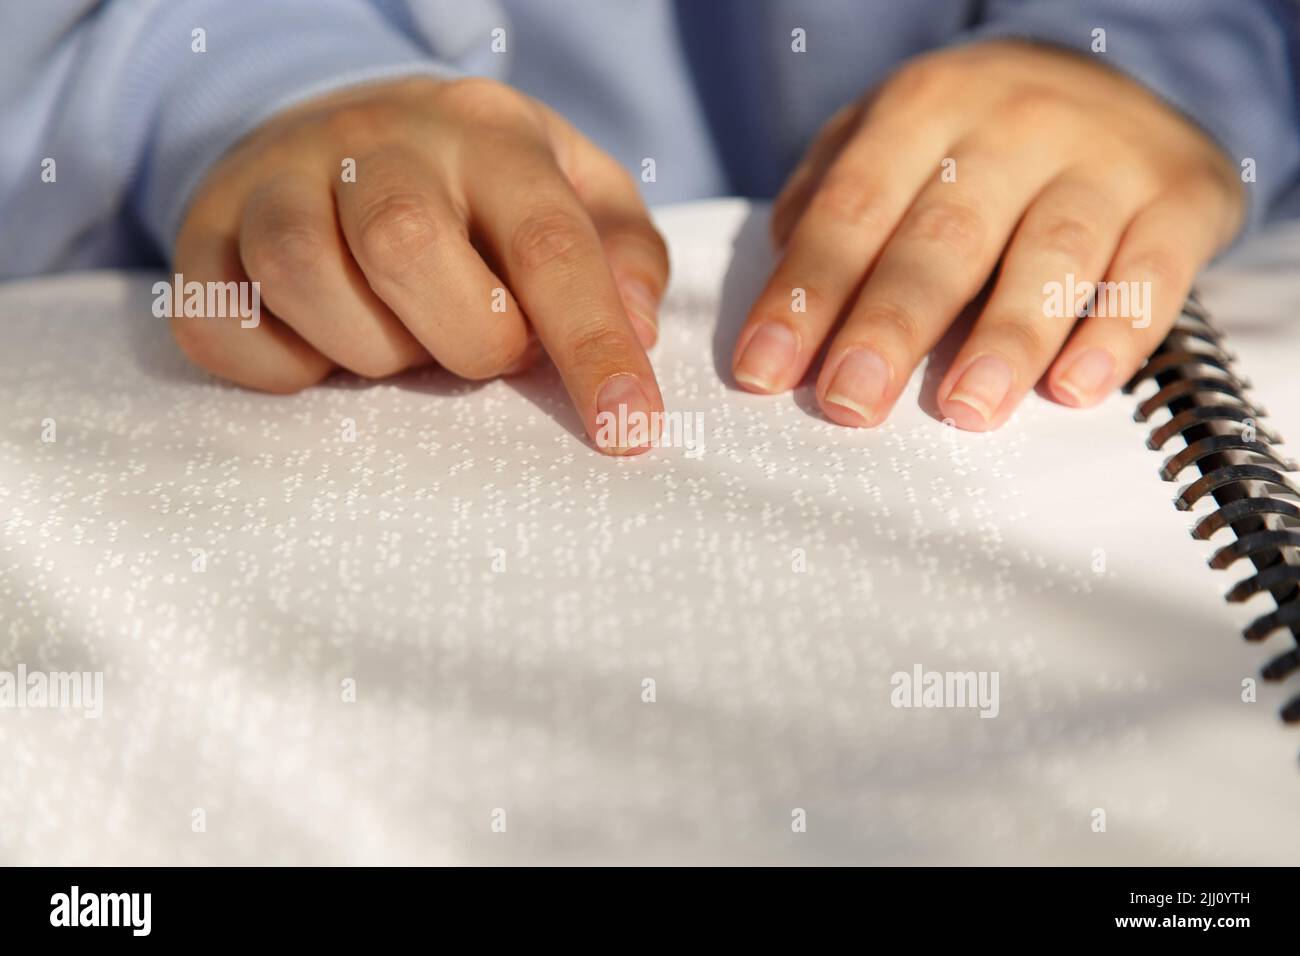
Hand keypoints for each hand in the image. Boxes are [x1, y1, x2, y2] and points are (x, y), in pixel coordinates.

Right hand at [172, 77, 667, 454]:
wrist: (340, 120)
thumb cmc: (479, 183)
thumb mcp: (573, 188)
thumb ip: (621, 252)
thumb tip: (637, 328)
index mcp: (489, 137)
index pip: (548, 244)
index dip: (591, 345)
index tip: (628, 431)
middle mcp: (376, 141)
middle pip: (406, 245)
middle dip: (463, 338)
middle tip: (479, 348)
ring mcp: (276, 180)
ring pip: (304, 276)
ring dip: (368, 348)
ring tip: (399, 339)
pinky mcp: (203, 234)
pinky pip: (220, 326)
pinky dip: (279, 367)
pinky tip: (323, 346)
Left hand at [732, 41, 1244, 429]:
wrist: (1111, 77)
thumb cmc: (972, 138)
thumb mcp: (889, 138)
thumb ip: (830, 200)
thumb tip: (783, 284)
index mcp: (924, 108)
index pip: (852, 211)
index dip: (805, 296)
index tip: (762, 373)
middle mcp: (1015, 124)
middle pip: (943, 237)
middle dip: (890, 325)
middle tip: (849, 402)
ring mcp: (1105, 158)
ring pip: (1050, 254)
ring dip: (1005, 337)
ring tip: (965, 409)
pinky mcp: (1183, 198)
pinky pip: (1152, 273)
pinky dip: (1117, 334)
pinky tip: (1075, 389)